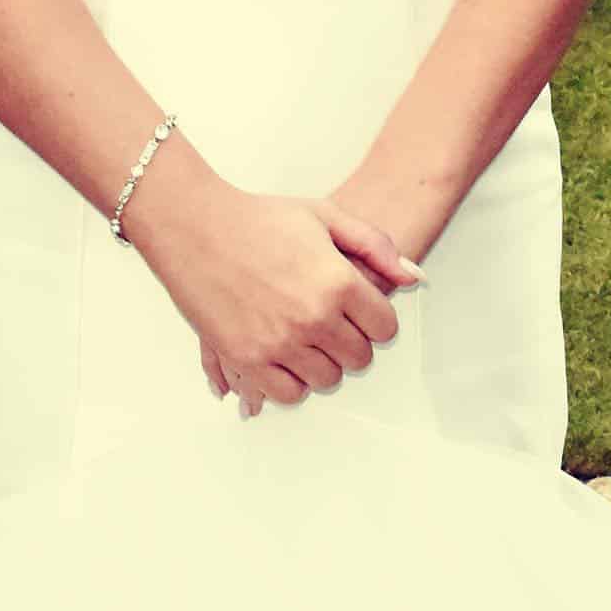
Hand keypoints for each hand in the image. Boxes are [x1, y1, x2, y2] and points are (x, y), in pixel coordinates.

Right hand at [134, 175, 420, 416]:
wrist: (197, 227)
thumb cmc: (259, 219)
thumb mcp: (326, 217)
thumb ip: (376, 247)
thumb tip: (414, 278)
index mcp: (338, 282)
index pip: (385, 328)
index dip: (376, 320)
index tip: (361, 311)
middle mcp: (313, 317)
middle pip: (359, 358)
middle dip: (352, 342)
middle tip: (334, 324)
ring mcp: (279, 342)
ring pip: (326, 380)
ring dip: (323, 364)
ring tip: (309, 339)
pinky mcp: (246, 359)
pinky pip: (287, 393)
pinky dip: (291, 380)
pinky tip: (286, 356)